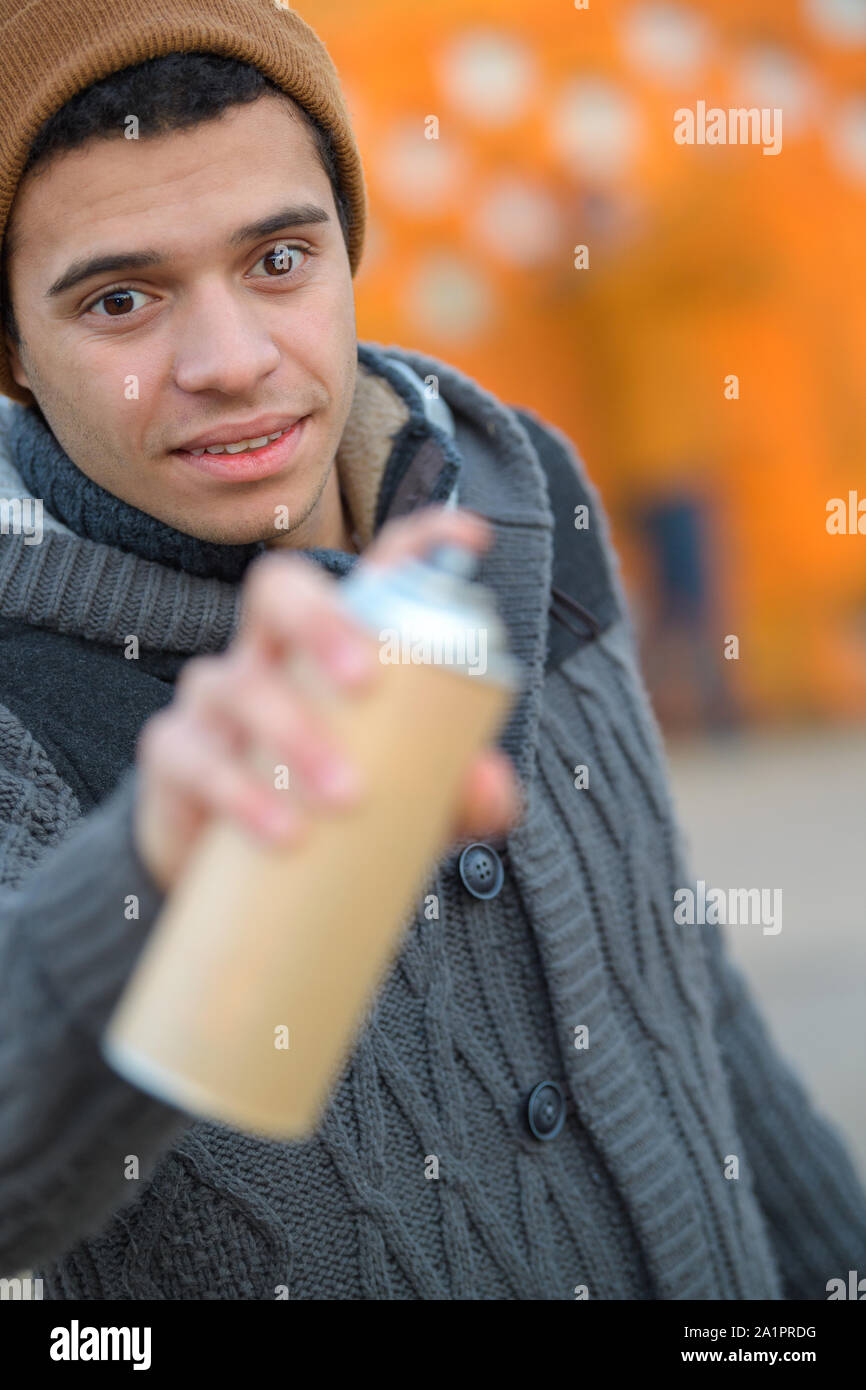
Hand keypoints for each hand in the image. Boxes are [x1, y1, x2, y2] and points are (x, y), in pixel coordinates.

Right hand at [133, 505, 523, 892]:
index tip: (472, 538)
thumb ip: (456, 796)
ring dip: (292, 733)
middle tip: (364, 681)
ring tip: (343, 796)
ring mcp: (217, 699)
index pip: (372, 573)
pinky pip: (194, 756)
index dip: (419, 544)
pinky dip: (239, 793)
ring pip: (238, 682)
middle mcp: (270, 652)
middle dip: (319, 619)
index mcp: (336, 645)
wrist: (238, 881)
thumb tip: (494, 792)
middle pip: (279, 591)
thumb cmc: (337, 814)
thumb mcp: (408, 807)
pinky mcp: (175, 755)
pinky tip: (283, 830)